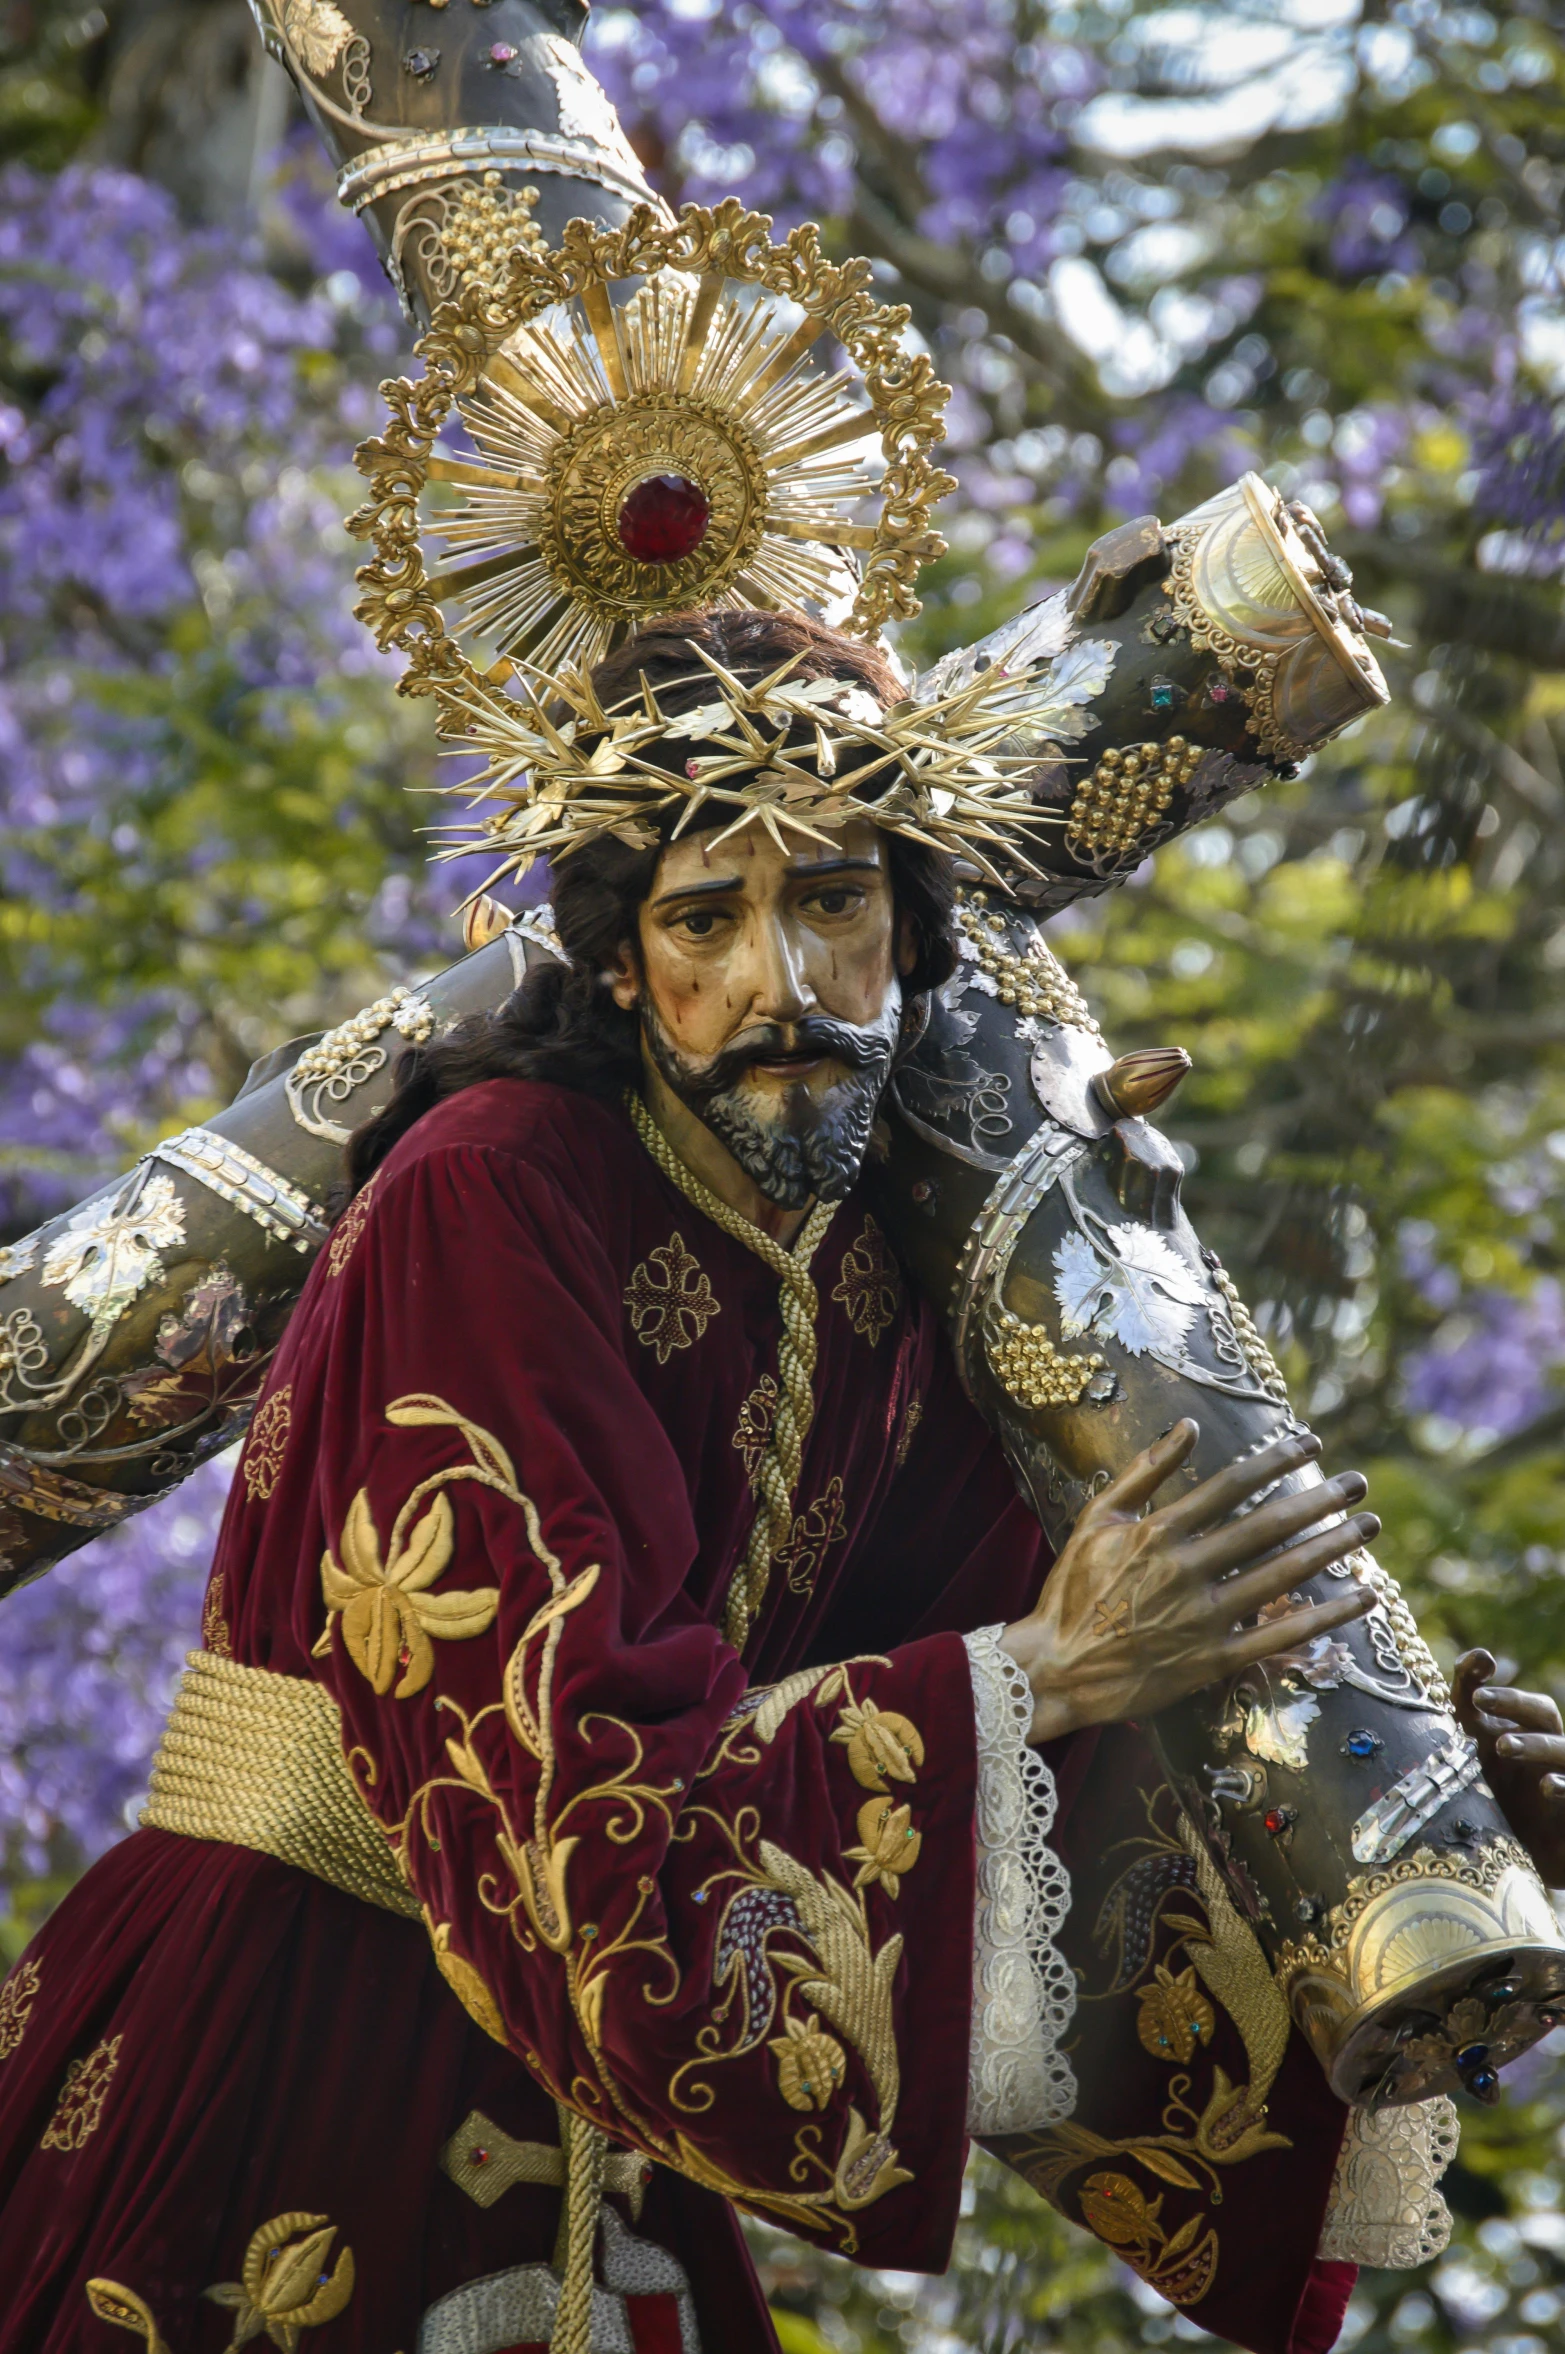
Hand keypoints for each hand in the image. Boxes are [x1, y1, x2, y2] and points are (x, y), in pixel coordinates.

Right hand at [1001, 1420, 1377, 1743]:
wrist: (1055, 1669)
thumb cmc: (1073, 1589)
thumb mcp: (1097, 1519)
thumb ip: (1144, 1471)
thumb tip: (1188, 1427)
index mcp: (1159, 1532)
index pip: (1232, 1486)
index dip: (1276, 1460)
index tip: (1311, 1443)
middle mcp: (1187, 1571)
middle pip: (1268, 1527)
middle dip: (1319, 1501)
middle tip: (1358, 1484)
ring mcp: (1204, 1618)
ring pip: (1282, 1576)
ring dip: (1332, 1548)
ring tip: (1368, 1527)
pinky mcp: (1214, 1661)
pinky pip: (1281, 1636)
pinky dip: (1326, 1617)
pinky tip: (1362, 1598)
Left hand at [1453, 1649, 1564, 1886]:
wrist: (1522, 1862)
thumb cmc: (1497, 1805)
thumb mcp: (1473, 1765)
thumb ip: (1461, 1722)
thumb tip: (1443, 1683)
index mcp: (1521, 1736)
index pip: (1517, 1701)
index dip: (1497, 1679)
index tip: (1479, 1664)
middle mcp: (1546, 1752)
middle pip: (1543, 1712)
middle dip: (1513, 1701)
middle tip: (1481, 1698)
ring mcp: (1562, 1778)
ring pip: (1563, 1749)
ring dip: (1533, 1743)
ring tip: (1502, 1745)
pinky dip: (1564, 1786)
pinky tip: (1546, 1785)